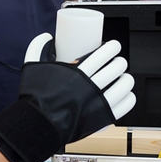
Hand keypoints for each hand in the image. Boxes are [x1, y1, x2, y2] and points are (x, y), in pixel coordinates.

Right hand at [0, 35, 135, 161]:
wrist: (38, 124)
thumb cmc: (35, 98)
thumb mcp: (33, 67)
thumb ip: (37, 48)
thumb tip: (47, 37)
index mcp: (77, 73)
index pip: (103, 55)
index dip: (112, 48)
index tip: (113, 46)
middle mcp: (90, 87)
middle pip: (116, 68)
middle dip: (119, 62)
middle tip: (117, 62)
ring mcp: (98, 104)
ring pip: (124, 85)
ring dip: (126, 78)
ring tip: (123, 77)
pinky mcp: (102, 118)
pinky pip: (125, 105)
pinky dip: (128, 98)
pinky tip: (125, 94)